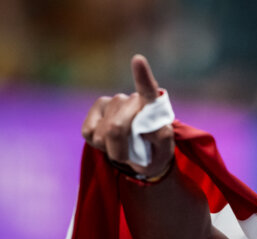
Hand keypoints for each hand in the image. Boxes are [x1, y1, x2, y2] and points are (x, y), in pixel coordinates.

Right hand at [81, 54, 174, 176]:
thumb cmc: (155, 150)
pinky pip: (90, 135)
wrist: (142, 158)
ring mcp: (110, 103)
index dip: (142, 76)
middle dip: (122, 149)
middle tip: (135, 152)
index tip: (138, 60)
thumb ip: (161, 137)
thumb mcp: (165, 148)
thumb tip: (148, 125)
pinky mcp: (94, 112)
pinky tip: (111, 143)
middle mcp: (129, 99)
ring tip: (126, 147)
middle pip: (116, 127)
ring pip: (103, 135)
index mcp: (151, 105)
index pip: (147, 90)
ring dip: (114, 150)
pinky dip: (101, 147)